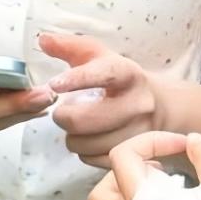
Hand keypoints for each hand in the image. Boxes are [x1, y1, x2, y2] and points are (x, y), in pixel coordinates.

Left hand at [41, 33, 164, 166]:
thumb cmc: (120, 80)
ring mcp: (138, 133)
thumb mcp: (100, 56)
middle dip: (63, 117)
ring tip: (77, 125)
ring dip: (72, 136)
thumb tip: (43, 39)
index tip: (54, 85)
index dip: (77, 79)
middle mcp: (138, 104)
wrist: (157, 106)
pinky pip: (91, 159)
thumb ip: (69, 46)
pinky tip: (88, 138)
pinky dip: (83, 151)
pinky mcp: (132, 155)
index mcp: (128, 74)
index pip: (104, 74)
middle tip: (61, 111)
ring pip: (85, 144)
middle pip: (84, 120)